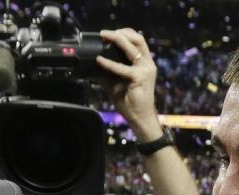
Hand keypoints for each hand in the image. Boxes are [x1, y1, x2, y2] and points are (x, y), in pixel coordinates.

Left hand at [96, 28, 161, 142]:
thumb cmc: (129, 102)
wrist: (139, 118)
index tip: (108, 34)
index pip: (137, 41)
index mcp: (144, 63)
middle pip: (138, 38)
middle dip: (120, 32)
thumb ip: (107, 73)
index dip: (124, 33)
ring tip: (104, 37)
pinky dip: (109, 63)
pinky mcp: (140, 78)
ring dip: (117, 39)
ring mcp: (146, 69)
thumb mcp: (115, 83)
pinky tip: (99, 60)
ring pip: (133, 46)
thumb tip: (91, 65)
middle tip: (104, 33)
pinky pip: (122, 68)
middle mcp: (147, 63)